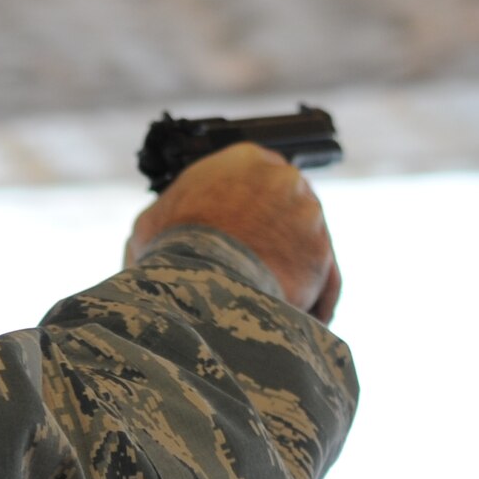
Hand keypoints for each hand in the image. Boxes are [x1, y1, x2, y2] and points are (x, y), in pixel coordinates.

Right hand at [126, 143, 341, 321]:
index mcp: (244, 159)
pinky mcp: (323, 255)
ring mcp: (309, 215)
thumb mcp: (154, 223)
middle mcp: (284, 178)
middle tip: (255, 272)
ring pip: (306, 248)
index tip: (245, 233)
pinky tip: (295, 319)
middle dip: (274, 242)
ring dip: (293, 274)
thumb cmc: (170, 249)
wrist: (198, 284)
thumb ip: (175, 217)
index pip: (257, 179)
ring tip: (272, 306)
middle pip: (286, 212)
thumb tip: (161, 238)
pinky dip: (314, 302)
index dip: (250, 210)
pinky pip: (324, 281)